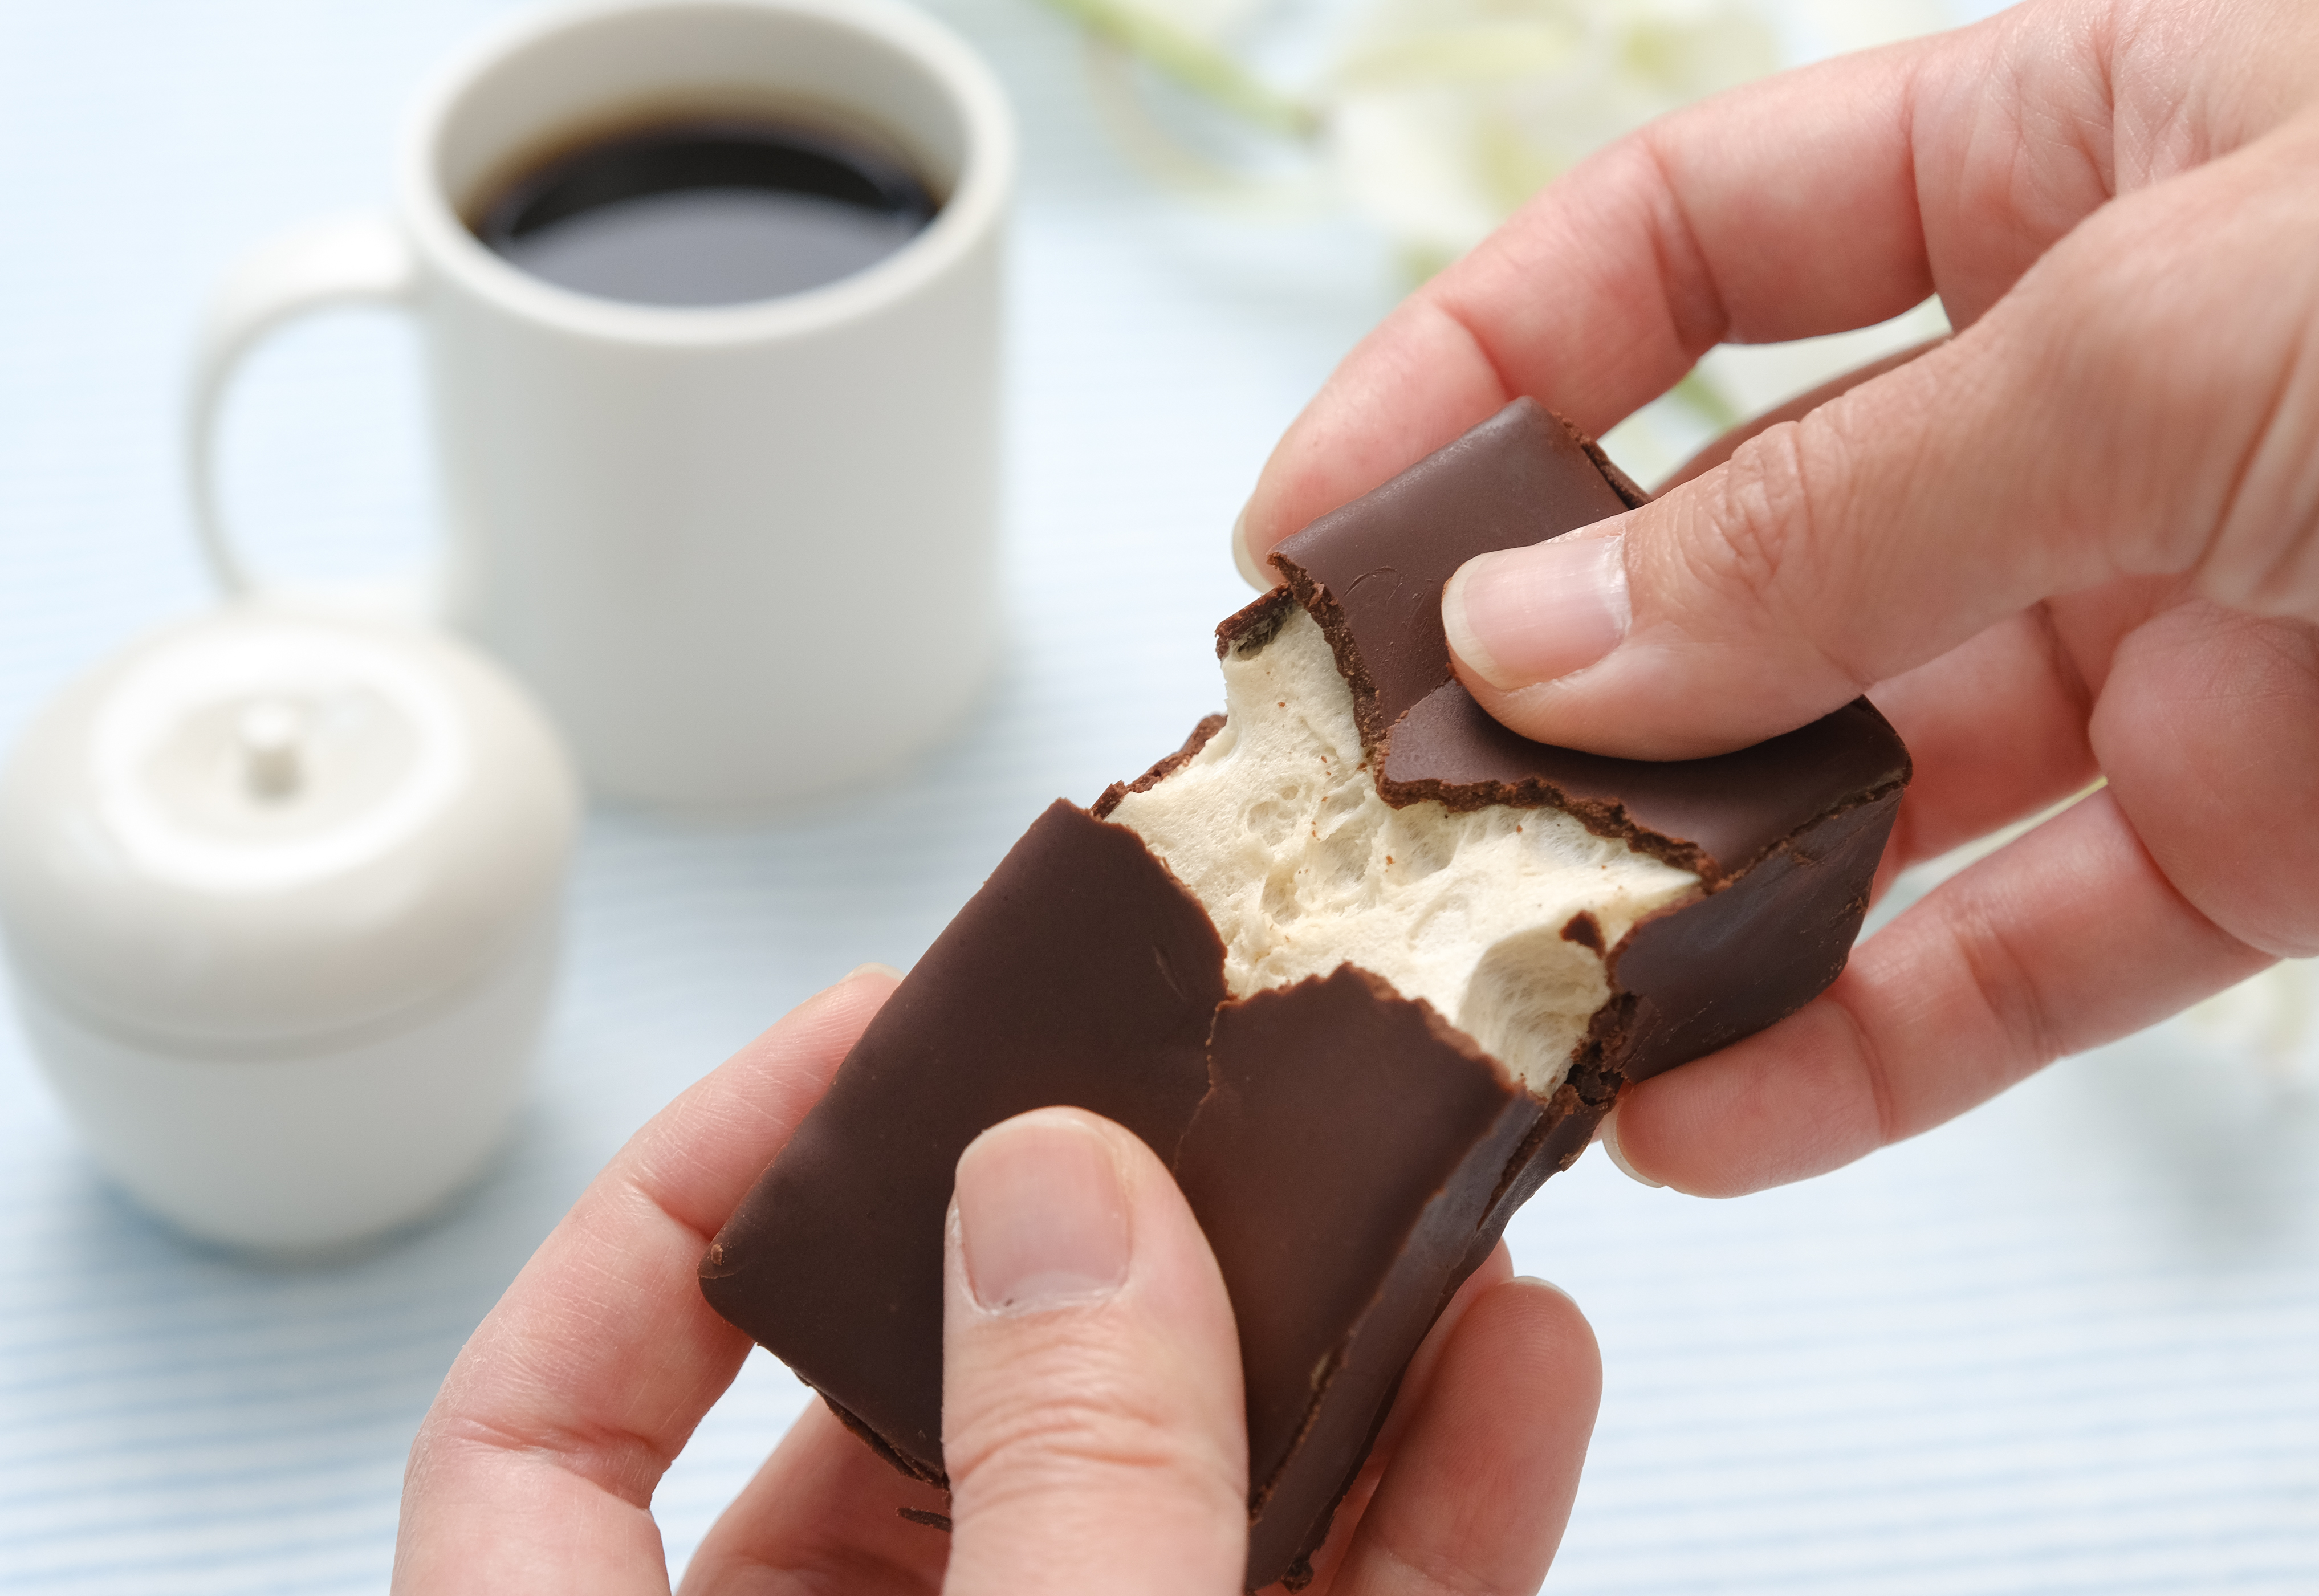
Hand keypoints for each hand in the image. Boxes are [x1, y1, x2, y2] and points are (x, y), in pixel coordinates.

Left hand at [392, 968, 1599, 1593]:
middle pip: (906, 1438)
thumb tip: (1059, 1201)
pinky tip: (1514, 1378)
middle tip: (1196, 1074)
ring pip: (1150, 1522)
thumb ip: (1054, 1500)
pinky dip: (1423, 1520)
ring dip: (1301, 1361)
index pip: (543, 1437)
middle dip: (1078, 1249)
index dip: (669, 1214)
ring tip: (1414, 1176)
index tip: (858, 1047)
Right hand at [1239, 0, 2318, 1201]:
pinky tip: (1706, 1105)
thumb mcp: (2191, 323)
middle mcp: (2109, 379)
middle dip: (1566, 674)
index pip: (1690, 238)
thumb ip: (1838, 508)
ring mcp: (2183, 610)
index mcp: (2086, 143)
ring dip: (1692, 887)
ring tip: (1523, 985)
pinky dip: (1866, 1037)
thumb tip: (1547, 632)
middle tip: (1396, 807)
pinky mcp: (2277, 825)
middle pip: (1749, 538)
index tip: (1319, 527)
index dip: (1478, 370)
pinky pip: (2023, 943)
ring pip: (1867, 772)